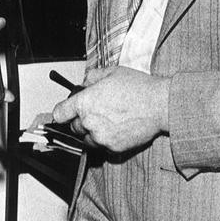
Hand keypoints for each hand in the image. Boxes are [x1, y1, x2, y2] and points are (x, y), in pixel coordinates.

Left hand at [51, 66, 170, 152]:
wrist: (160, 105)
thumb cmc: (138, 87)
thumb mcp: (112, 72)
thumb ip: (93, 77)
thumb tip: (85, 82)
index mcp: (84, 102)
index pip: (60, 113)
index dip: (62, 112)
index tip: (65, 113)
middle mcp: (89, 121)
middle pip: (74, 127)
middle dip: (81, 121)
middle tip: (96, 114)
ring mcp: (101, 136)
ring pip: (87, 139)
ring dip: (92, 133)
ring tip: (108, 122)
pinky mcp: (113, 147)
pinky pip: (102, 146)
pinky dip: (106, 140)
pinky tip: (118, 129)